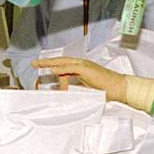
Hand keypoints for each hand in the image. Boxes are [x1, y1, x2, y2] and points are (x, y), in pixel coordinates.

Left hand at [30, 57, 153, 113]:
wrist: (118, 88)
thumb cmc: (106, 90)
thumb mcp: (86, 90)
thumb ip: (75, 89)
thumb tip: (64, 92)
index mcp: (81, 69)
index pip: (64, 67)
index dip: (53, 67)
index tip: (41, 69)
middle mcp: (81, 64)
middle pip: (61, 61)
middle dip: (47, 62)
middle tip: (34, 63)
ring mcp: (84, 65)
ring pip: (64, 62)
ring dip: (50, 63)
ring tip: (39, 65)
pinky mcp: (86, 68)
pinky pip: (71, 67)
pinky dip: (61, 68)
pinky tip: (53, 70)